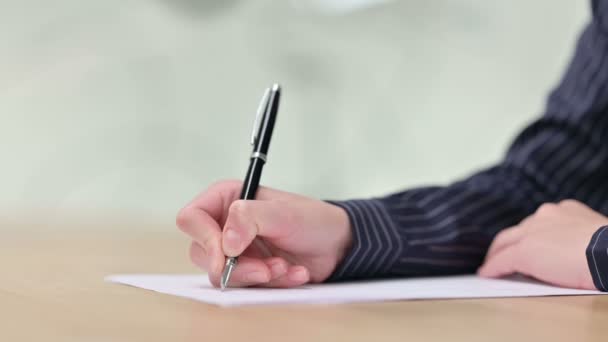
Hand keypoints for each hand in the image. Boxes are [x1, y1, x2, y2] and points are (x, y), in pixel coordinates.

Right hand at [176, 180, 351, 287]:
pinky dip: (271, 284)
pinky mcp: (248, 270)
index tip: (226, 255)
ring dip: (257, 275)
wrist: (336, 245)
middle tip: (266, 269)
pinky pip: (245, 286)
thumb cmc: (311, 219)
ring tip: (284, 267)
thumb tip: (225, 242)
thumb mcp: (283, 213)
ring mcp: (235, 250)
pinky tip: (293, 273)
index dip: (204, 238)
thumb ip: (249, 219)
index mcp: (226, 199)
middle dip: (237, 266)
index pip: (192, 218)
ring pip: (222, 274)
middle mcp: (225, 224)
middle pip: (203, 252)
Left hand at [478, 200, 607, 289]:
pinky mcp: (524, 251)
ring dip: (497, 255)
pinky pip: (501, 261)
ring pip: (505, 243)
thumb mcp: (595, 238)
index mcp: (565, 211)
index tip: (525, 243)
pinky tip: (486, 275)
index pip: (539, 224)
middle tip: (498, 254)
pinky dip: (493, 268)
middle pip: (517, 230)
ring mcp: (533, 232)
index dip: (529, 235)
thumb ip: (577, 239)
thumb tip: (573, 253)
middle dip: (506, 243)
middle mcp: (546, 216)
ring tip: (490, 266)